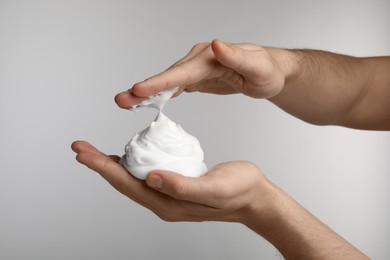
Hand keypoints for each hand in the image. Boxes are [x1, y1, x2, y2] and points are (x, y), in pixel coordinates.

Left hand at [71, 140, 273, 222]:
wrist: (254, 197)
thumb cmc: (239, 191)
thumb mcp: (213, 187)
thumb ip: (182, 186)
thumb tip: (151, 178)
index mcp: (168, 203)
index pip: (128, 184)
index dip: (103, 168)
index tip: (84, 153)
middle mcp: (164, 201)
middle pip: (124, 182)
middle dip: (99, 165)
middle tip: (80, 148)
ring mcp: (169, 194)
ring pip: (132, 178)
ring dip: (111, 165)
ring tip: (94, 152)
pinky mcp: (175, 185)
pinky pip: (146, 174)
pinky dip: (131, 163)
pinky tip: (127, 155)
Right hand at [115, 40, 294, 108]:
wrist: (271, 72)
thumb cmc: (267, 70)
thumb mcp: (258, 66)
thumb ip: (237, 57)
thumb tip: (216, 45)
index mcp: (210, 57)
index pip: (181, 72)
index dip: (159, 82)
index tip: (139, 89)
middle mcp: (200, 60)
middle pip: (168, 77)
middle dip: (144, 89)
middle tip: (121, 100)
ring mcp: (197, 69)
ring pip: (168, 82)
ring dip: (147, 93)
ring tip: (126, 102)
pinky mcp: (198, 78)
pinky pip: (175, 86)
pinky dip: (161, 93)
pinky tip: (149, 101)